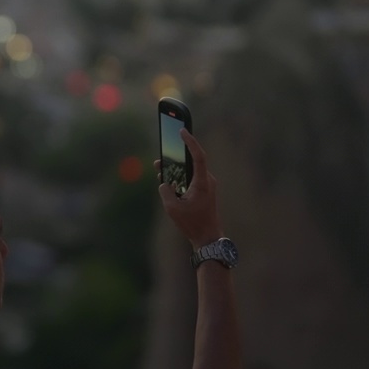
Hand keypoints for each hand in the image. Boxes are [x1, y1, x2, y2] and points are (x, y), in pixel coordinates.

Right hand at [155, 128, 221, 247]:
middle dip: (176, 156)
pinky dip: (180, 177)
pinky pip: (190, 178)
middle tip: (162, 153)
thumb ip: (165, 191)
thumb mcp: (172, 208)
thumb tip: (164, 183)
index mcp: (202, 182)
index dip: (190, 142)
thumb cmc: (192, 223)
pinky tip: (168, 182)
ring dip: (176, 169)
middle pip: (192, 161)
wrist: (208, 238)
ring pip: (190, 170)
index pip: (198, 156)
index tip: (182, 130)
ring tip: (160, 169)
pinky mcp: (204, 191)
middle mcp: (207, 181)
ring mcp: (206, 186)